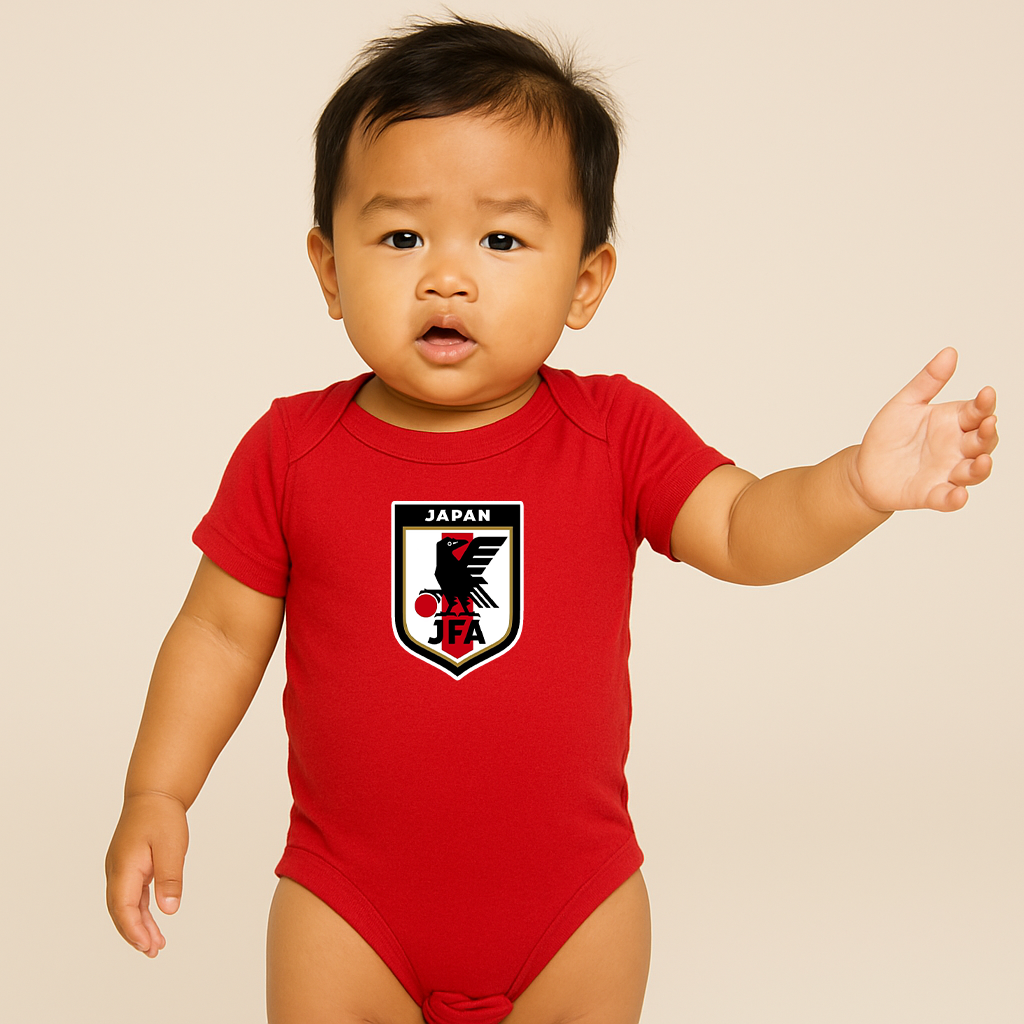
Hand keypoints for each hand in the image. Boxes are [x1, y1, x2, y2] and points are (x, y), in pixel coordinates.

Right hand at [105, 792, 188, 956]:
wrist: (154, 794)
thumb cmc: (162, 816)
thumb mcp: (171, 846)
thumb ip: (169, 878)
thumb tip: (169, 910)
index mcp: (124, 866)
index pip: (122, 906)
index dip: (133, 929)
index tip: (147, 945)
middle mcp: (116, 871)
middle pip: (120, 911)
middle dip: (134, 934)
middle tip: (153, 952)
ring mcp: (120, 869)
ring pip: (125, 905)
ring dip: (138, 926)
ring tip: (155, 945)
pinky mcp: (129, 868)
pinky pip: (131, 896)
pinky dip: (140, 911)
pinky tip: (152, 923)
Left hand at [850, 347, 997, 512]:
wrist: (865, 467)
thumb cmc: (889, 435)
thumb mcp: (905, 404)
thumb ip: (928, 381)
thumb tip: (950, 352)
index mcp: (953, 422)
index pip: (977, 411)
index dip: (984, 404)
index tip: (985, 393)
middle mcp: (957, 448)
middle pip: (983, 442)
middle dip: (988, 434)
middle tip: (986, 424)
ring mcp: (947, 472)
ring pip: (973, 472)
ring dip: (980, 468)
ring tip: (981, 461)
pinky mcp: (932, 494)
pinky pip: (948, 499)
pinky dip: (955, 499)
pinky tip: (958, 495)